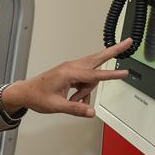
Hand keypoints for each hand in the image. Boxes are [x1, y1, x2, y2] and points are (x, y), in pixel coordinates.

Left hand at [1, 39, 131, 117]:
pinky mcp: (70, 73)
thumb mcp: (56, 106)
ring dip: (87, 90)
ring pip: (90, 76)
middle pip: (98, 59)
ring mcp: (71, 69)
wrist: (25, 92)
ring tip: (73, 101)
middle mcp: (71, 67)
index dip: (111, 75)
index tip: (124, 72)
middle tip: (129, 43)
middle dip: (114, 51)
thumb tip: (91, 112)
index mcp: (68, 73)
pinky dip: (83, 90)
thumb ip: (75, 109)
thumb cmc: (38, 96)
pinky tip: (74, 99)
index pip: (95, 75)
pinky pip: (84, 80)